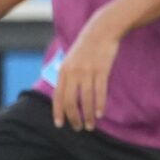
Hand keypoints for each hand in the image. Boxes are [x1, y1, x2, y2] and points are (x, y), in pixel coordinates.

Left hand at [52, 10, 125, 131]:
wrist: (100, 32)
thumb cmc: (86, 48)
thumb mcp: (71, 61)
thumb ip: (67, 77)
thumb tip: (65, 96)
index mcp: (63, 71)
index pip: (57, 96)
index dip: (58, 112)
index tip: (60, 125)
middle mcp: (73, 73)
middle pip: (70, 101)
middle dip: (73, 118)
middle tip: (78, 128)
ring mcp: (87, 71)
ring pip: (85, 100)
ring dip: (87, 116)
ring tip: (90, 125)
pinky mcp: (101, 70)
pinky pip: (99, 92)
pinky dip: (99, 105)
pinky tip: (99, 114)